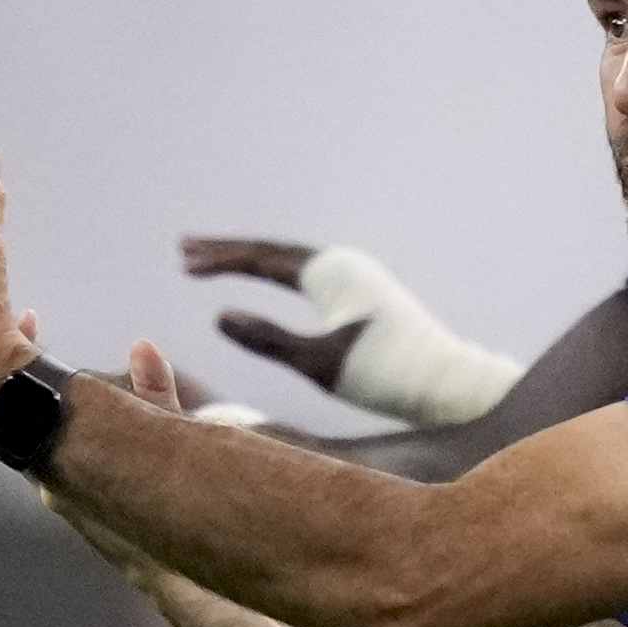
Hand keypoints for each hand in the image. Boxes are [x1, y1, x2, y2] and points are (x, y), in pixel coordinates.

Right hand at [179, 236, 364, 396]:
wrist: (445, 380)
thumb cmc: (378, 374)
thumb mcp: (317, 363)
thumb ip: (268, 340)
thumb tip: (218, 316)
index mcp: (328, 272)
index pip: (260, 259)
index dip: (219, 262)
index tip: (183, 266)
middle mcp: (341, 263)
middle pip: (270, 250)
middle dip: (226, 250)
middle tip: (184, 246)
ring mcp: (354, 274)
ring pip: (289, 258)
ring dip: (251, 257)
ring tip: (219, 258)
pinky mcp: (362, 289)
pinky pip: (308, 270)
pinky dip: (277, 269)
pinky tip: (270, 275)